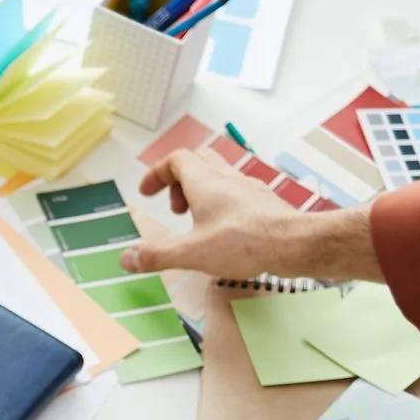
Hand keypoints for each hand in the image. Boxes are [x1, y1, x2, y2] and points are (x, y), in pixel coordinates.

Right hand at [126, 148, 382, 282]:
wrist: (292, 243)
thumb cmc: (243, 242)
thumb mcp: (191, 252)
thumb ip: (157, 255)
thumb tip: (126, 259)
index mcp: (204, 181)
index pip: (175, 160)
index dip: (157, 173)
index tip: (147, 192)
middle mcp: (226, 178)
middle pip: (198, 161)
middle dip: (179, 181)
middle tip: (174, 208)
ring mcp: (248, 187)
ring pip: (219, 176)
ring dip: (201, 192)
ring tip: (196, 222)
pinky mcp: (264, 202)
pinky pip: (237, 192)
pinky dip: (222, 204)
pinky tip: (223, 230)